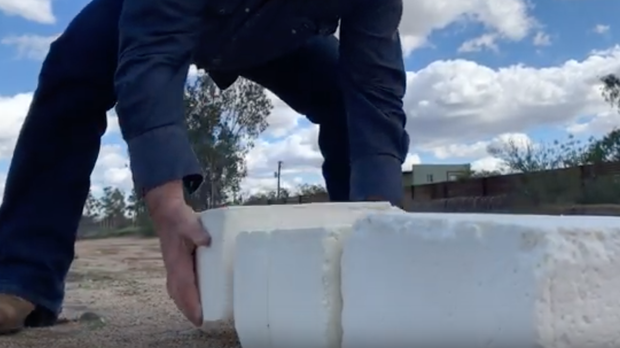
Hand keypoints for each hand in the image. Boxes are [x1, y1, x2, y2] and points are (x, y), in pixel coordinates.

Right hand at [150, 197, 210, 326]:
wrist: (166, 212)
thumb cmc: (179, 219)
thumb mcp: (189, 223)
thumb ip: (197, 232)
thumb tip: (207, 241)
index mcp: (176, 261)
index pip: (184, 288)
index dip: (191, 304)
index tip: (198, 316)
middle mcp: (173, 267)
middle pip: (178, 294)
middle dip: (187, 309)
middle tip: (199, 322)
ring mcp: (172, 266)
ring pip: (176, 290)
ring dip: (184, 304)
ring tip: (196, 315)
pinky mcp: (175, 263)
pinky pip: (177, 284)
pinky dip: (182, 294)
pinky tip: (191, 297)